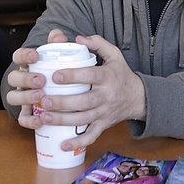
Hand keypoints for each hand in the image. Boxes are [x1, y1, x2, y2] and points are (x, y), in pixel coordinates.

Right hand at [5, 29, 70, 129]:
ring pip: (13, 97)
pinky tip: (40, 121)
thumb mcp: (57, 56)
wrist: (61, 89)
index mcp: (27, 64)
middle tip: (41, 80)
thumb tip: (59, 36)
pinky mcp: (27, 113)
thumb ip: (57, 43)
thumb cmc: (56, 70)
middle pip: (13, 77)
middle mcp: (21, 80)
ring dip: (25, 97)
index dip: (25, 55)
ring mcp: (22, 97)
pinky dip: (29, 121)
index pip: (18, 56)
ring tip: (40, 97)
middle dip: (25, 78)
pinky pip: (22, 119)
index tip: (36, 56)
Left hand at [37, 34, 146, 151]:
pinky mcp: (104, 125)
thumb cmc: (121, 74)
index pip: (90, 76)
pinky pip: (91, 136)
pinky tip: (62, 145)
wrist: (139, 98)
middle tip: (44, 100)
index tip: (55, 75)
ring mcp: (105, 113)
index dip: (73, 76)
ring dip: (63, 120)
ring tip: (44, 117)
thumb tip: (78, 38)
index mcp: (108, 77)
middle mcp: (107, 96)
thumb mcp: (115, 55)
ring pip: (83, 120)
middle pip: (84, 102)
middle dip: (62, 102)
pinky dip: (78, 142)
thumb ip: (98, 43)